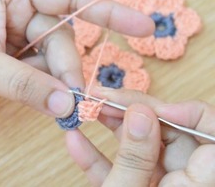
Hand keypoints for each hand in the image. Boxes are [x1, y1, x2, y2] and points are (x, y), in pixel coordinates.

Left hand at [0, 0, 153, 125]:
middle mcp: (13, 6)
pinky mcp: (6, 58)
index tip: (142, 24)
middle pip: (61, 35)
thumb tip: (69, 103)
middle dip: (68, 66)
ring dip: (57, 81)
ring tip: (58, 105)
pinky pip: (38, 71)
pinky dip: (45, 88)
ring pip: (51, 57)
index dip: (106, 9)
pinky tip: (46, 103)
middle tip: (72, 98)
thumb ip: (26, 83)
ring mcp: (11, 34)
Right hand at [66, 88, 214, 185]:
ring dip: (112, 127)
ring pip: (141, 145)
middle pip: (169, 133)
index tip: (152, 108)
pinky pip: (119, 167)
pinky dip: (97, 156)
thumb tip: (139, 112)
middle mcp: (181, 181)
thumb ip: (135, 157)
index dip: (188, 112)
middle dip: (133, 111)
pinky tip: (75, 140)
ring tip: (87, 109)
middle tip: (102, 97)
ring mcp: (157, 185)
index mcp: (194, 184)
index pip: (211, 134)